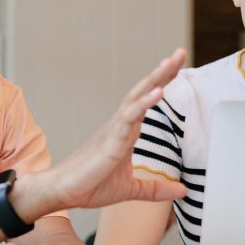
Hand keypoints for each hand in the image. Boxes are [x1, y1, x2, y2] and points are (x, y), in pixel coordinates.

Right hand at [49, 49, 187, 208]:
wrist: (62, 191)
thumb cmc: (89, 185)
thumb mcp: (131, 189)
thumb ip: (156, 189)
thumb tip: (182, 191)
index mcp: (125, 132)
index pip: (147, 101)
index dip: (162, 82)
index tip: (178, 66)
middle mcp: (119, 125)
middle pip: (143, 90)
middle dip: (163, 71)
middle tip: (180, 52)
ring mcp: (113, 130)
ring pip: (136, 98)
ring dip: (155, 78)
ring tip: (171, 62)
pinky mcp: (109, 141)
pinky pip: (129, 118)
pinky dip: (144, 103)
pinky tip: (158, 92)